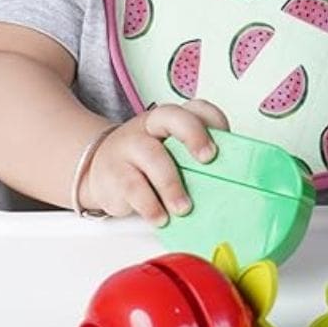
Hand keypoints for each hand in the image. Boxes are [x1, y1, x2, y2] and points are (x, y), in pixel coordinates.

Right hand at [81, 99, 228, 223]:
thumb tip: (229, 184)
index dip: (213, 120)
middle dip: (193, 135)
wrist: (98, 169)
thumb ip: (193, 160)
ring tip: (184, 208)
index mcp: (171, 119)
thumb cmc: (146, 163)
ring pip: (152, 156)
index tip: (227, 140)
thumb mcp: (170, 153)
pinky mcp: (114, 173)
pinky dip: (150, 206)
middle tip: (208, 159)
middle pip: (171, 117)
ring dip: (172, 185)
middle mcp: (150, 126)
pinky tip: (160, 218)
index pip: (195, 108)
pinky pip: (132, 187)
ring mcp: (129, 146)